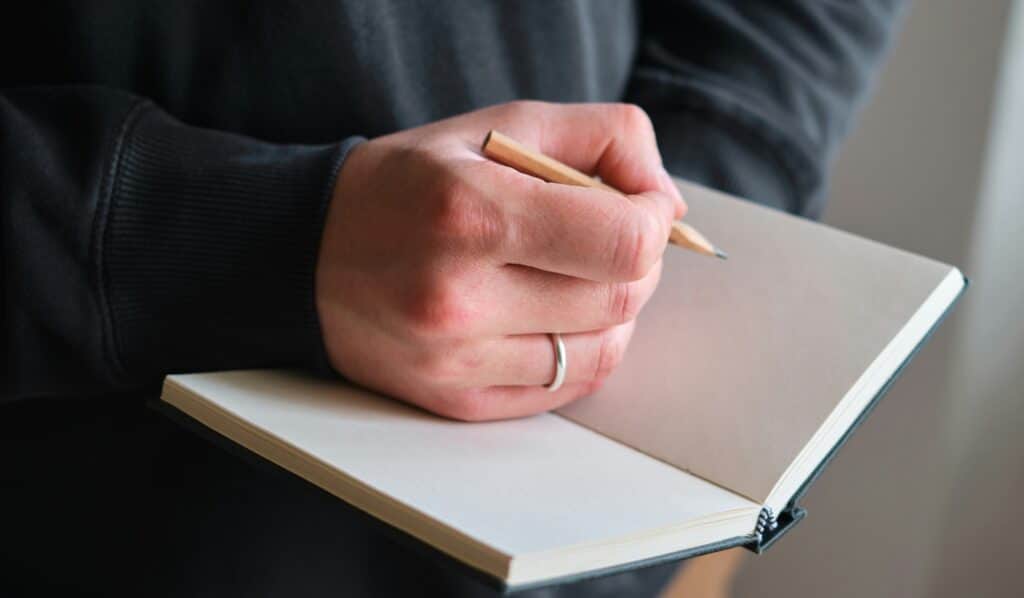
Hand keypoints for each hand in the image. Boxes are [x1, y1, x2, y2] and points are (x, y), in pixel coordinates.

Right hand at [316, 101, 684, 420]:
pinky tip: (556, 317)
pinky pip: (562, 390)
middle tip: (610, 238)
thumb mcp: (500, 125)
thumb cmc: (412, 182)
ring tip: (580, 276)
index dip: (654, 222)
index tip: (642, 207)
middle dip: (638, 264)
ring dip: (615, 312)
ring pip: (601, 352)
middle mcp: (459, 297)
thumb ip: (602, 138)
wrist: (308, 252)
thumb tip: (668, 199)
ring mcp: (455, 361)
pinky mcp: (454, 401)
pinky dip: (581, 352)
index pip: (623, 243)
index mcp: (471, 214)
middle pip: (619, 300)